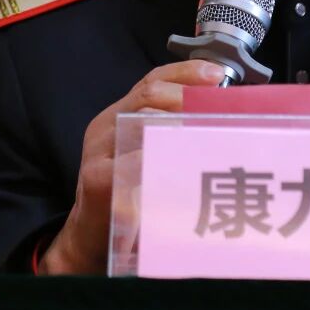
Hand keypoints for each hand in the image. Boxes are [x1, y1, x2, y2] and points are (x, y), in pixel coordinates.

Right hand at [37, 59, 227, 274]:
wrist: (89, 237)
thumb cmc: (127, 195)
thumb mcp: (144, 155)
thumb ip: (170, 133)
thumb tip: (219, 117)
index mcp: (118, 115)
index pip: (151, 80)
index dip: (185, 73)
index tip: (217, 75)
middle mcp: (105, 126)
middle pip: (148, 95)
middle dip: (187, 97)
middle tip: (216, 110)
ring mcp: (98, 152)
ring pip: (142, 123)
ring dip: (179, 127)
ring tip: (207, 135)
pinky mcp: (97, 181)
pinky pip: (134, 163)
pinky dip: (161, 161)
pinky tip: (183, 167)